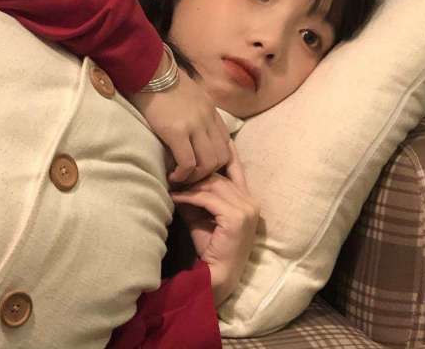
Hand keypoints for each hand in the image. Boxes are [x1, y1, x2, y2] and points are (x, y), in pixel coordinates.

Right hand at [127, 58, 230, 184]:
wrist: (147, 68)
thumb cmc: (160, 80)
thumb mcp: (186, 94)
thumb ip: (193, 110)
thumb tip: (187, 129)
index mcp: (210, 109)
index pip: (226, 142)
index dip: (216, 161)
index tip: (201, 168)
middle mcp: (207, 118)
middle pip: (223, 156)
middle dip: (209, 173)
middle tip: (191, 177)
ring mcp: (194, 124)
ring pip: (209, 163)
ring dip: (196, 177)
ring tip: (181, 178)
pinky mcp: (177, 131)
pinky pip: (188, 163)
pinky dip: (183, 175)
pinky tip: (172, 176)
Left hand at [170, 140, 259, 306]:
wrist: (217, 275)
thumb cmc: (210, 247)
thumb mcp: (203, 214)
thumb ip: (197, 196)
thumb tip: (179, 177)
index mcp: (248, 200)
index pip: (234, 170)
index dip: (219, 157)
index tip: (200, 150)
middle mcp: (251, 202)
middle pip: (220, 177)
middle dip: (196, 174)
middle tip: (175, 173)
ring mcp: (246, 209)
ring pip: (213, 185)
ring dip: (190, 185)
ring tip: (173, 185)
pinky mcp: (236, 217)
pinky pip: (208, 199)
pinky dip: (190, 196)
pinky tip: (175, 197)